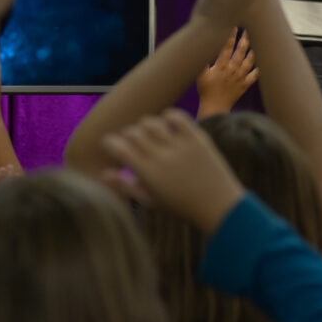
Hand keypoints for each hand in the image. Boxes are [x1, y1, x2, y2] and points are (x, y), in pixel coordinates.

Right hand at [100, 108, 246, 233]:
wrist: (218, 206)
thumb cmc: (180, 205)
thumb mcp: (151, 201)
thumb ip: (126, 186)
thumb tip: (103, 172)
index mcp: (147, 174)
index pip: (118, 147)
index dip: (109, 143)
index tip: (111, 146)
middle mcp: (162, 157)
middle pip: (132, 132)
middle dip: (126, 135)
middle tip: (131, 143)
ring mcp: (180, 146)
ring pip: (151, 122)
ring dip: (144, 125)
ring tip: (148, 135)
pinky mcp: (197, 139)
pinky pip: (177, 116)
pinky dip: (167, 116)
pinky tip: (166, 126)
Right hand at [196, 29, 257, 116]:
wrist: (214, 106)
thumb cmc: (206, 90)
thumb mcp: (200, 75)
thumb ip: (202, 61)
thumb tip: (203, 48)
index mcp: (221, 66)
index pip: (226, 48)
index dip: (230, 36)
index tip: (234, 27)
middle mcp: (232, 70)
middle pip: (240, 52)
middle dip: (245, 39)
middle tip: (249, 29)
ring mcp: (240, 77)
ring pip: (249, 61)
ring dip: (253, 50)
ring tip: (257, 40)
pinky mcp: (245, 84)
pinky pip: (254, 75)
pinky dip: (259, 68)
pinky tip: (263, 60)